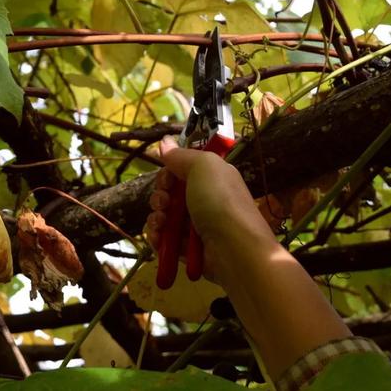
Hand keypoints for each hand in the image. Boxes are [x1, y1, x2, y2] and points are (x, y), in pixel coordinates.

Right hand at [146, 136, 277, 284]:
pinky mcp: (188, 250)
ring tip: (162, 222)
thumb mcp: (203, 166)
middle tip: (164, 202)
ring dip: (157, 217)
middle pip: (170, 193)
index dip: (168, 173)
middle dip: (160, 196)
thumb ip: (181, 155)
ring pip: (164, 216)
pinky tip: (159, 238)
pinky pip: (165, 239)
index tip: (167, 178)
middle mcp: (205, 200)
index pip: (181, 171)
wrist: (234, 248)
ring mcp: (196, 226)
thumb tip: (164, 141)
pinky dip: (158, 237)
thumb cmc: (220, 201)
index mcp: (212, 178)